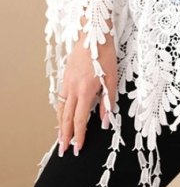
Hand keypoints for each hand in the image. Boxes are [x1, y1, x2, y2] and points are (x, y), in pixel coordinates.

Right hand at [56, 25, 116, 156]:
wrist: (92, 36)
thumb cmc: (105, 55)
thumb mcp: (112, 79)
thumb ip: (108, 101)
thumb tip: (105, 121)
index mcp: (86, 91)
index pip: (80, 119)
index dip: (79, 135)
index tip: (78, 147)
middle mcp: (73, 89)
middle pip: (66, 118)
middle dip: (65, 136)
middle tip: (63, 150)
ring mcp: (67, 83)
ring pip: (61, 109)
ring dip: (60, 126)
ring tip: (60, 138)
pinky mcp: (65, 77)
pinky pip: (60, 99)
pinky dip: (60, 111)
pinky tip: (61, 116)